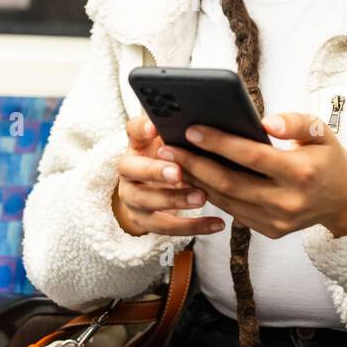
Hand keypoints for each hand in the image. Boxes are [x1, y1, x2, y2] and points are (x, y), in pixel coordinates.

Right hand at [112, 115, 226, 237]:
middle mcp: (128, 172)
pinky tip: (217, 223)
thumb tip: (203, 119)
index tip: (154, 127)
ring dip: (175, 200)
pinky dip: (193, 226)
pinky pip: (167, 227)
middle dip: (155, 171)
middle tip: (178, 171)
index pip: (133, 131)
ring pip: (148, 202)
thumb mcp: (171, 142)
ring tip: (201, 197)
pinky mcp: (144, 222)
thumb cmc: (169, 159)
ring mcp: (133, 199)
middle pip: (133, 170)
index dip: (142, 129)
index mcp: (137, 145)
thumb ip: (180, 130)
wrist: (151, 190)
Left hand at [159, 113, 346, 238]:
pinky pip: (233, 211)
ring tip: (173, 162)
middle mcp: (288, 201)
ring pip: (227, 201)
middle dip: (195, 164)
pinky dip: (211, 194)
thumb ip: (295, 122)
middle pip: (231, 182)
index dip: (219, 143)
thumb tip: (265, 122)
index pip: (252, 156)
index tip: (192, 129)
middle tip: (168, 148)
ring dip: (196, 181)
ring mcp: (278, 221)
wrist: (345, 199)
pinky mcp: (270, 231)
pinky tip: (194, 177)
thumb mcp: (322, 132)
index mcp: (302, 173)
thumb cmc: (328, 158)